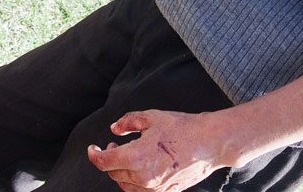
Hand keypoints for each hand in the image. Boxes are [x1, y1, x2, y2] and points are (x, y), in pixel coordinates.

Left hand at [86, 109, 228, 190]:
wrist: (210, 143)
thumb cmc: (182, 128)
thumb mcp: (151, 117)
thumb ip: (128, 122)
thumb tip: (114, 129)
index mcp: (137, 158)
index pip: (104, 162)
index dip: (94, 154)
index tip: (92, 148)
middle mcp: (144, 177)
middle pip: (114, 174)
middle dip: (109, 160)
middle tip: (115, 146)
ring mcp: (155, 188)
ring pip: (126, 185)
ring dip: (121, 172)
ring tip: (128, 156)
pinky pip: (141, 191)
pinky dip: (134, 181)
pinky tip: (141, 167)